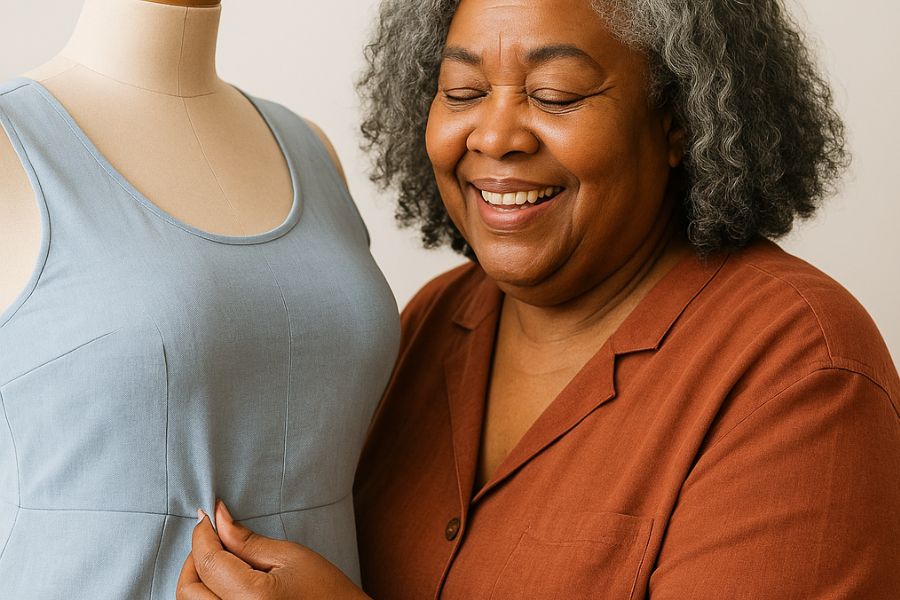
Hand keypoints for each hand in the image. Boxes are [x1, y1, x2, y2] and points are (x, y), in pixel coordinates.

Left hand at [176, 501, 369, 599]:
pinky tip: (222, 584)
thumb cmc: (326, 592)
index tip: (206, 516)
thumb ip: (247, 540)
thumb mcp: (290, 557)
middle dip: (194, 559)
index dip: (202, 534)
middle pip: (188, 589)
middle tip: (212, 539)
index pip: (207, 561)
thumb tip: (217, 517)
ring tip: (219, 562)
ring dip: (197, 581)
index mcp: (251, 598)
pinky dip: (206, 597)